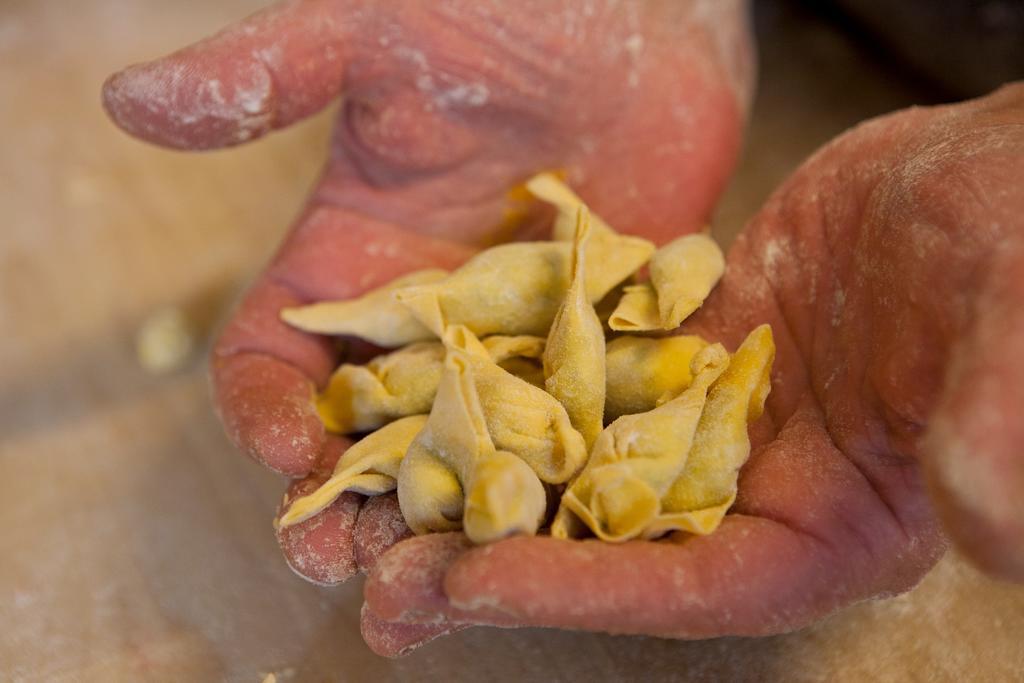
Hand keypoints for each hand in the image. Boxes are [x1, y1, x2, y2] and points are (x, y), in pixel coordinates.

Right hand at [103, 2, 752, 588]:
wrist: (637, 17)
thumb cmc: (502, 13)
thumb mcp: (376, 35)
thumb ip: (271, 75)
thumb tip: (132, 101)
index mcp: (342, 264)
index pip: (271, 361)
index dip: (264, 413)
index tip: (288, 454)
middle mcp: (415, 321)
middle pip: (362, 439)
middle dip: (348, 506)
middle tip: (351, 567)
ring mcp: (505, 343)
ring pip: (460, 458)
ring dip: (447, 522)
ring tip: (449, 581)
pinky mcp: (588, 347)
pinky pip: (566, 430)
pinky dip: (558, 482)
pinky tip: (564, 529)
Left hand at [362, 83, 1023, 653]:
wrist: (972, 181)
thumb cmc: (1016, 250)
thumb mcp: (1015, 333)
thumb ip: (997, 421)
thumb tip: (996, 521)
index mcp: (825, 525)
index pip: (688, 584)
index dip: (581, 592)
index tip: (475, 583)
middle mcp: (746, 483)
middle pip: (604, 540)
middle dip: (493, 557)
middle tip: (382, 575)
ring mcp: (699, 414)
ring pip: (574, 456)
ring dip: (482, 473)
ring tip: (375, 489)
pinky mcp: (672, 350)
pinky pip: (582, 368)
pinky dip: (515, 378)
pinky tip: (437, 380)